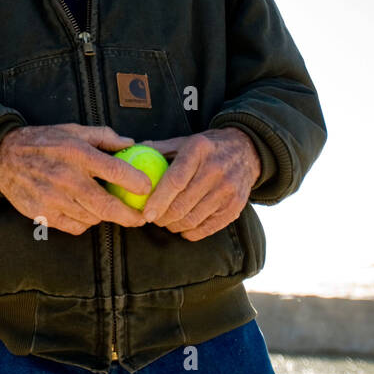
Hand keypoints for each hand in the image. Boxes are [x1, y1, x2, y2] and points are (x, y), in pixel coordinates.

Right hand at [0, 124, 150, 234]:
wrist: (4, 158)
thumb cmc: (44, 141)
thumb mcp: (73, 130)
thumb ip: (104, 136)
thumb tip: (131, 142)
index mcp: (78, 154)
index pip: (115, 171)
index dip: (136, 182)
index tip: (148, 189)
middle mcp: (67, 178)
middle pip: (107, 206)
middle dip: (129, 216)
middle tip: (141, 219)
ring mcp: (55, 199)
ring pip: (92, 218)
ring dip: (104, 217)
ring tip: (108, 209)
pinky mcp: (44, 214)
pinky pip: (75, 226)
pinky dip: (85, 222)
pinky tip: (85, 212)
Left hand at [137, 128, 259, 239]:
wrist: (246, 150)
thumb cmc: (207, 147)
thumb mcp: (184, 141)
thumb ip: (158, 149)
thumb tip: (127, 154)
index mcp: (198, 150)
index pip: (175, 181)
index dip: (158, 200)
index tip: (145, 214)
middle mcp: (216, 170)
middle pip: (183, 204)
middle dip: (163, 217)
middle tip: (152, 219)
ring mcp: (228, 190)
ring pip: (194, 219)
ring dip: (175, 226)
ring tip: (166, 222)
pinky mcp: (236, 206)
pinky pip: (208, 228)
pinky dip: (191, 232)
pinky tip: (183, 228)